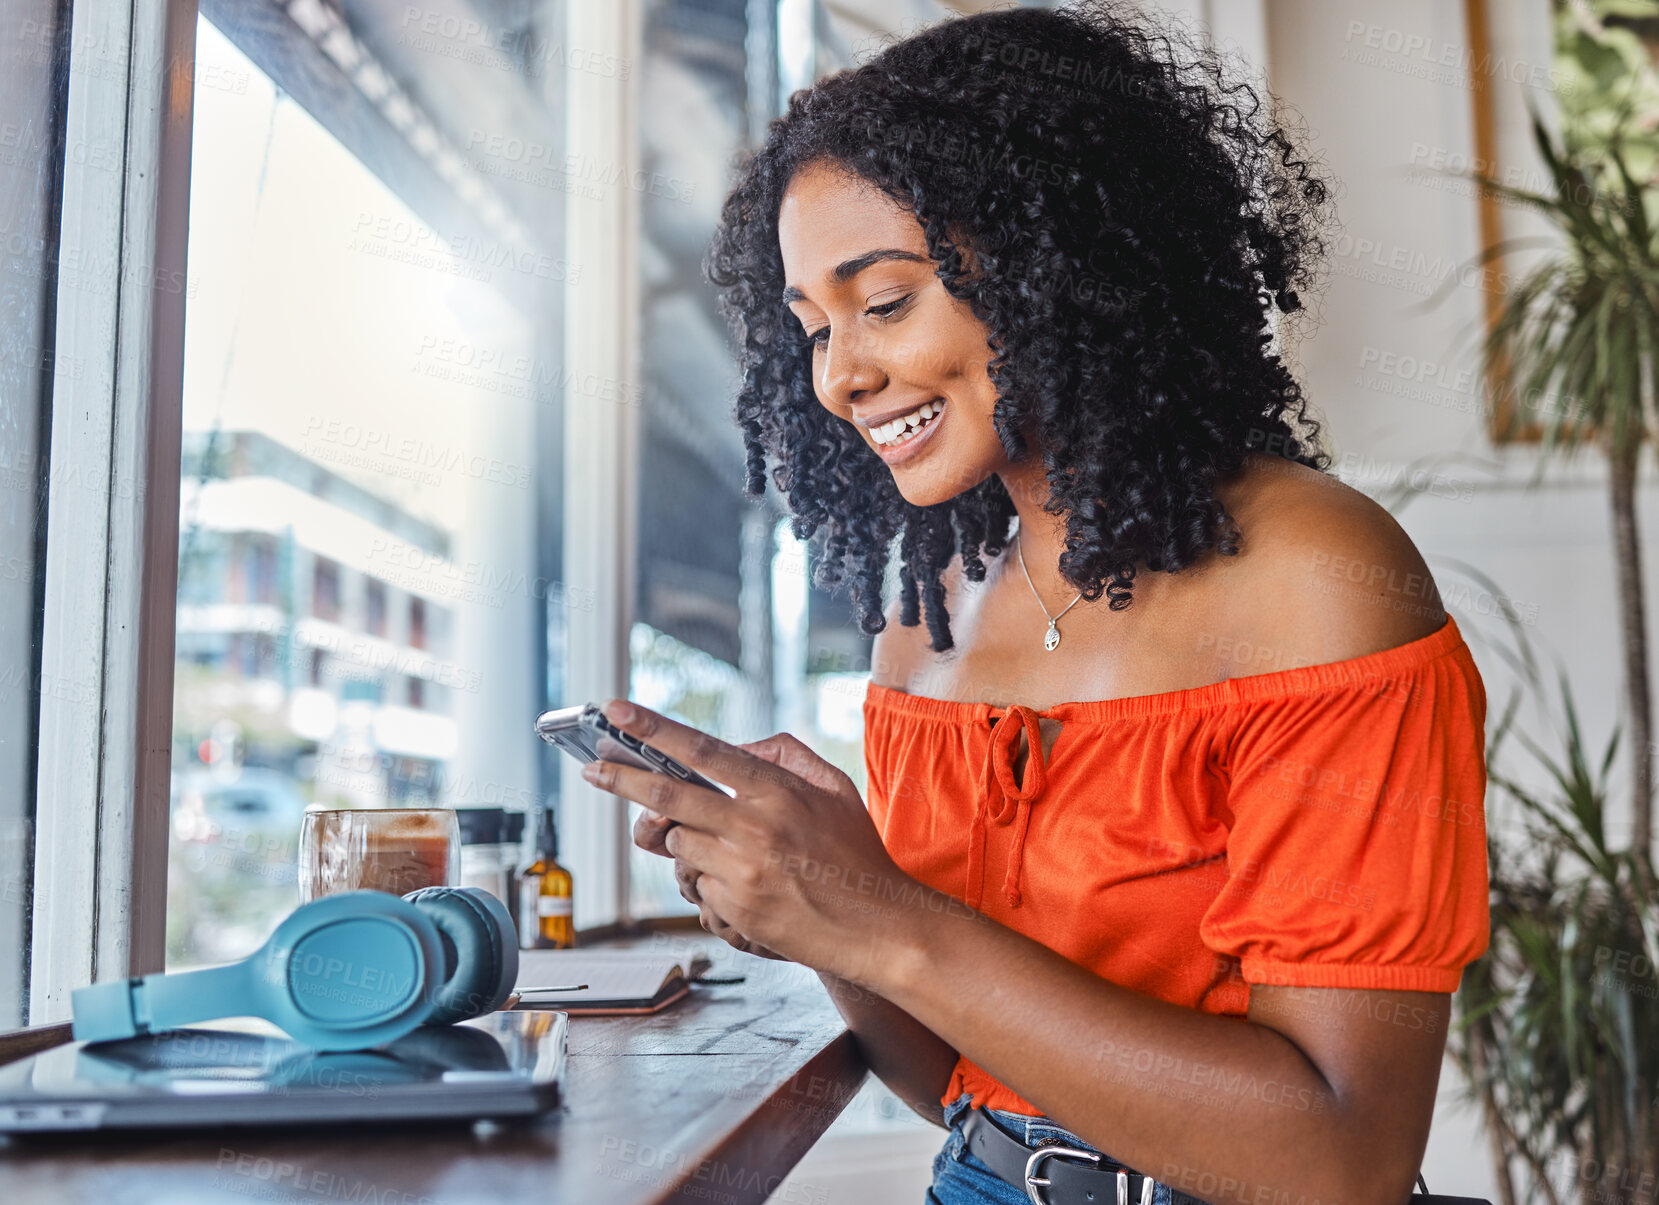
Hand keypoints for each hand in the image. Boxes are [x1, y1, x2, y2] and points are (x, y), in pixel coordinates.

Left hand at [583, 700, 922, 985]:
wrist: (879, 925)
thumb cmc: (857, 853)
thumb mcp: (834, 787)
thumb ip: (784, 754)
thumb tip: (735, 746)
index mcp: (777, 791)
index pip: (701, 751)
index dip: (652, 729)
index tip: (617, 712)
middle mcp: (754, 828)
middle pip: (665, 797)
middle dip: (621, 779)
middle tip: (594, 770)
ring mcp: (742, 872)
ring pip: (677, 846)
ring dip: (681, 841)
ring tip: (718, 844)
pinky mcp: (736, 910)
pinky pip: (698, 886)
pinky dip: (708, 880)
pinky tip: (744, 883)